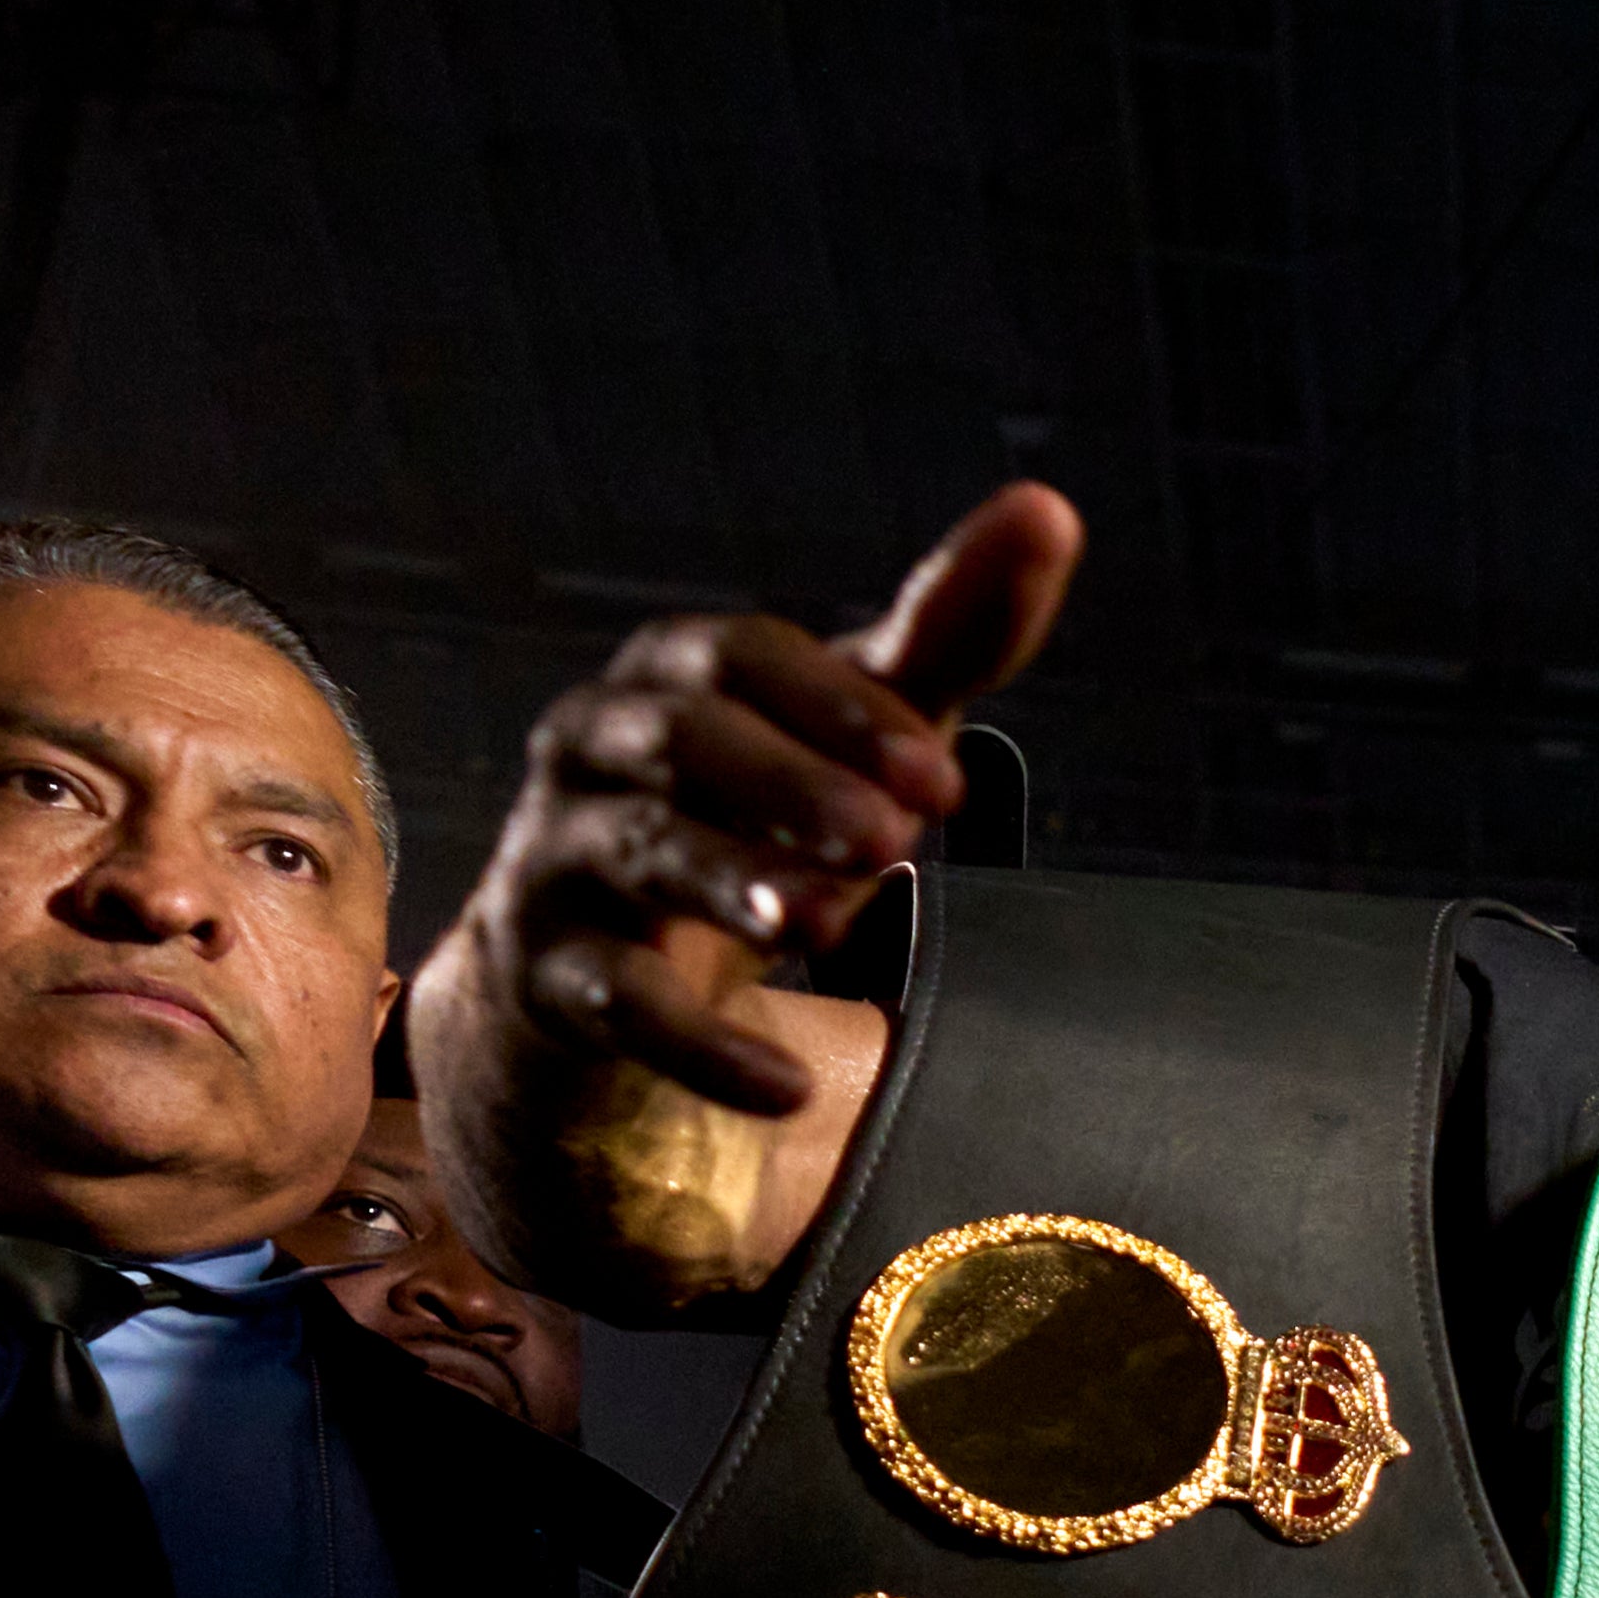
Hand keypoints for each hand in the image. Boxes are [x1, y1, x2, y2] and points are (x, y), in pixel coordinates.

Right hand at [452, 486, 1081, 1114]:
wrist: (602, 968)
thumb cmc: (755, 811)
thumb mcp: (854, 727)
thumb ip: (944, 634)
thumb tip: (1048, 509)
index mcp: (673, 677)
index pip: (740, 658)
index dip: (839, 708)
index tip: (941, 775)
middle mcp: (597, 750)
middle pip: (677, 739)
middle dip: (788, 781)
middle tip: (896, 837)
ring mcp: (560, 862)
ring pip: (636, 855)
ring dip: (736, 885)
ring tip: (831, 923)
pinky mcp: (550, 979)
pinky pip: (615, 1006)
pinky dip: (700, 1047)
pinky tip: (784, 1088)